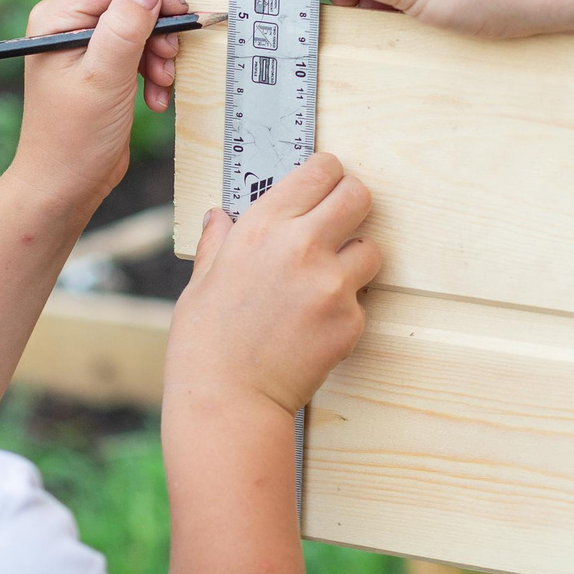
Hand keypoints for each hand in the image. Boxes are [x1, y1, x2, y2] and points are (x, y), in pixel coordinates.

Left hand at [8, 0, 189, 212]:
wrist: (65, 184)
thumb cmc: (74, 136)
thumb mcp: (105, 78)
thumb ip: (126, 29)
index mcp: (57, 19)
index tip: (181, 18)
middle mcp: (68, 25)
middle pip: (129, 0)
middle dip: (158, 29)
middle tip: (169, 59)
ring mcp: (86, 46)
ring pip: (140, 26)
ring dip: (159, 54)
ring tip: (163, 85)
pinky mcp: (103, 67)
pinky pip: (139, 52)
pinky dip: (154, 71)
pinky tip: (156, 99)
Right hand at [168, 152, 382, 416]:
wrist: (227, 401)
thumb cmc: (204, 344)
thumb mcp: (201, 282)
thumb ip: (219, 242)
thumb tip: (220, 217)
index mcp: (262, 226)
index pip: (321, 171)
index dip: (327, 175)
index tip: (324, 186)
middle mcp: (302, 246)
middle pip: (359, 196)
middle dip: (352, 204)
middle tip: (338, 224)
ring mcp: (331, 284)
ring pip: (372, 248)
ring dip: (355, 259)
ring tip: (323, 284)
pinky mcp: (351, 321)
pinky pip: (362, 300)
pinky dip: (345, 308)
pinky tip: (313, 327)